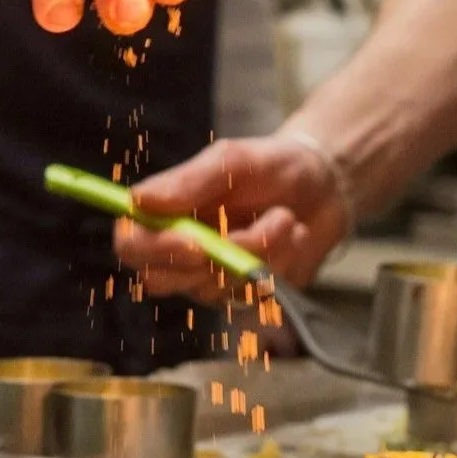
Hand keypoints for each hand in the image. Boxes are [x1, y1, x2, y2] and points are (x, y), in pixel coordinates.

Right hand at [115, 132, 352, 295]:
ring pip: (215, 287)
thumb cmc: (272, 166)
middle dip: (217, 257)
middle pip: (161, 280)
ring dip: (261, 250)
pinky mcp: (243, 297)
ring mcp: (210, 279)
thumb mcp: (233, 160)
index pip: (131, 244)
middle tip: (264, 225)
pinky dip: (279, 265)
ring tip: (286, 217)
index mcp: (166, 214)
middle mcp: (180, 252)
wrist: (325, 189)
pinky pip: (250, 297)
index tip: (196, 241)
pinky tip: (292, 238)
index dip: (154, 249)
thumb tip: (139, 200)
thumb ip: (188, 180)